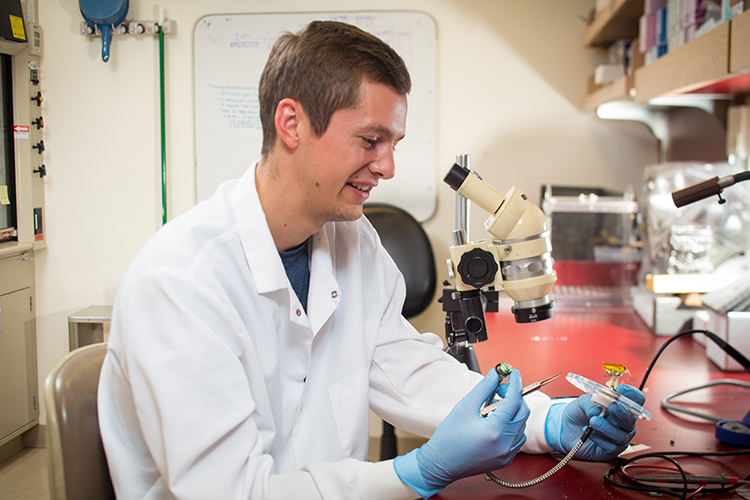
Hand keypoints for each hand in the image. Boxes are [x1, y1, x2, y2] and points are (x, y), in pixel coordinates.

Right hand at [393, 369, 529, 497]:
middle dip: (515, 397)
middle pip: (523, 413)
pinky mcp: (506, 459)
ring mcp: (507, 454)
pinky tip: (496, 422)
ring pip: (522, 426)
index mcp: (496, 430)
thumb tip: (495, 375)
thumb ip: (483, 388)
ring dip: (513, 412)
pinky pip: (517, 439)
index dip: (515, 384)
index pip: (514, 400)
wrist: (441, 465)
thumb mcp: (464, 407)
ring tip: (494, 407)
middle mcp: (506, 444)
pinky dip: (512, 426)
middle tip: (500, 389)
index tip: (514, 374)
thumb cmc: (449, 438)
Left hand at [545, 384, 644, 460]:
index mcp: (621, 407)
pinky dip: (599, 438)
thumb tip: (599, 410)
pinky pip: (611, 447)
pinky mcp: (610, 451)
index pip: (635, 400)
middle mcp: (623, 423)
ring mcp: (618, 438)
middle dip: (622, 412)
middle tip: (610, 406)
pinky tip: (588, 432)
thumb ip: (592, 402)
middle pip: (632, 419)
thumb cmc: (579, 413)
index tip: (621, 390)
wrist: (565, 427)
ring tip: (592, 421)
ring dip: (607, 427)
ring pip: (622, 435)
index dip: (632, 394)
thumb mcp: (582, 402)